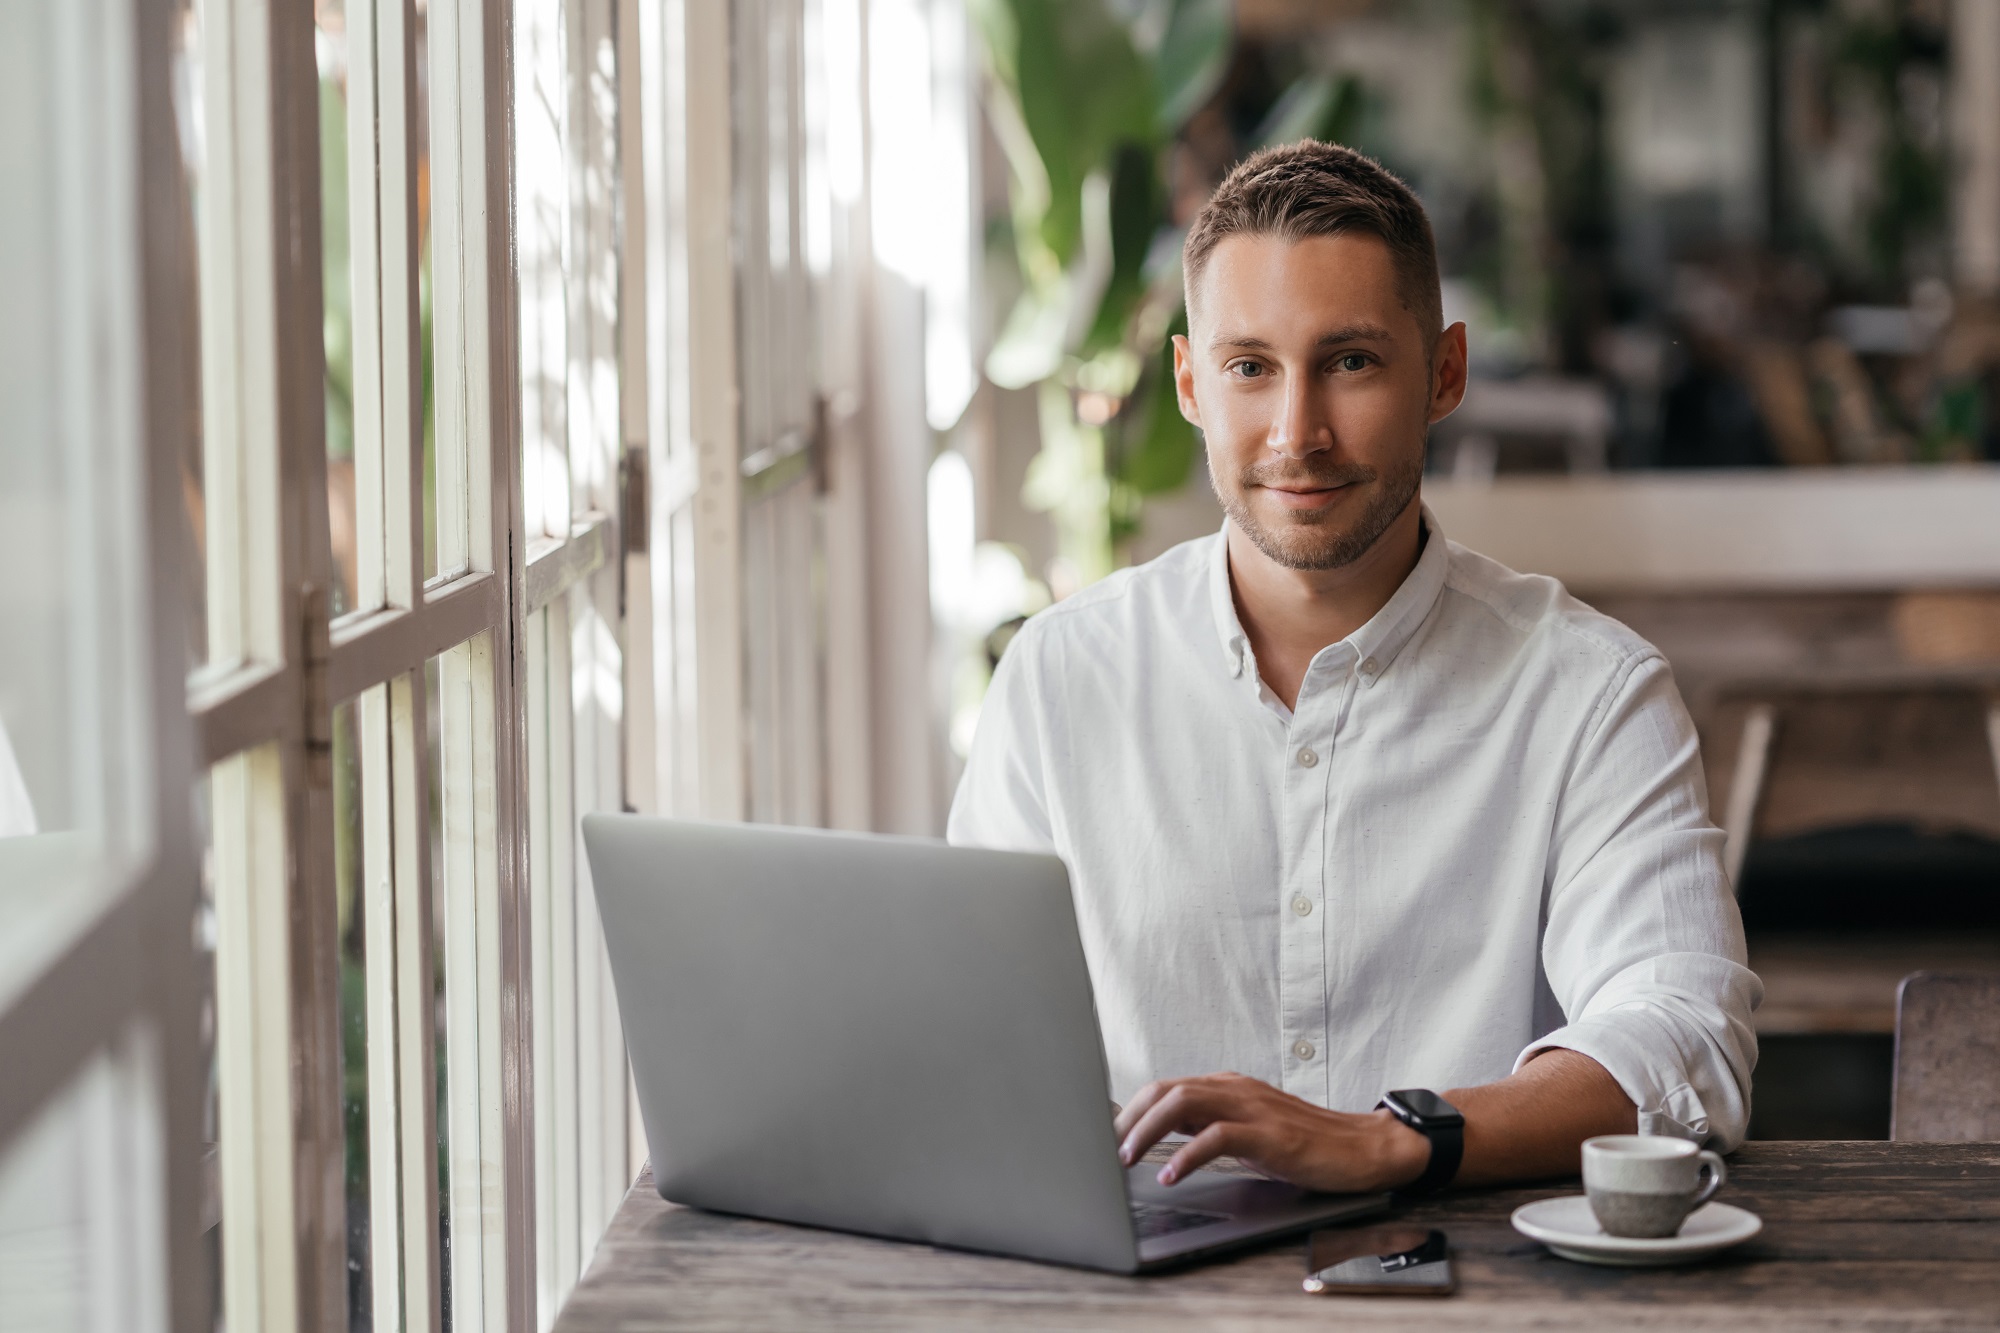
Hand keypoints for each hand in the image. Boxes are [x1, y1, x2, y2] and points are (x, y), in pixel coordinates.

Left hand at [1112, 1072, 1430, 1192]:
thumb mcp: (1250, 1130)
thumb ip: (1211, 1126)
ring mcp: (1253, 1108)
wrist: (1364, 1148)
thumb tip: (1164, 1139)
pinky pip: (1218, 1136)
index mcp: (1229, 1086)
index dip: (1132, 1109)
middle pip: (1166, 1089)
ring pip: (1185, 1103)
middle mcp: (1237, 1089)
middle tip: (1109, 1148)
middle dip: (1129, 1118)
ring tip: (1128, 1158)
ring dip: (1148, 1130)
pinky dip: (1188, 1154)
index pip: (1167, 1087)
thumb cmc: (1307, 1143)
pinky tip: (1172, 1174)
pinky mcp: (1271, 1134)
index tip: (1108, 1134)